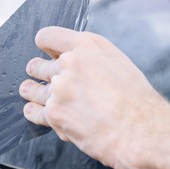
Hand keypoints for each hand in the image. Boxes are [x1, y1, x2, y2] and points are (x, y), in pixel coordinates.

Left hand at [18, 26, 169, 168]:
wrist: (140, 131)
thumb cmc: (137, 102)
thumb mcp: (119, 64)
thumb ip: (93, 59)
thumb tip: (78, 63)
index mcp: (88, 46)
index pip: (49, 37)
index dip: (46, 45)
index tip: (45, 51)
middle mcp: (70, 63)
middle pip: (39, 64)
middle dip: (39, 70)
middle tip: (37, 73)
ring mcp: (59, 88)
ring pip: (32, 88)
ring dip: (32, 90)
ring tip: (29, 90)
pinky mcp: (54, 113)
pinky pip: (33, 111)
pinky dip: (34, 111)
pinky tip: (34, 110)